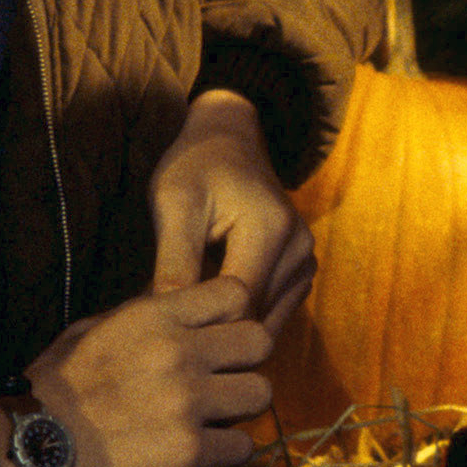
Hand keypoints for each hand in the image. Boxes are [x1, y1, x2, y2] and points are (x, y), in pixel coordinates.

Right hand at [0, 274, 277, 466]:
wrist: (24, 445)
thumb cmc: (53, 386)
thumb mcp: (95, 328)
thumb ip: (146, 316)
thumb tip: (181, 308)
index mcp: (157, 315)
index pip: (237, 294)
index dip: (234, 316)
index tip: (217, 336)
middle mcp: (181, 352)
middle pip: (261, 342)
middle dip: (247, 361)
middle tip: (223, 380)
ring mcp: (188, 402)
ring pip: (261, 395)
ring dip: (241, 409)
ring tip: (215, 419)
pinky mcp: (189, 452)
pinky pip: (243, 448)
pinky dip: (228, 455)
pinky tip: (204, 454)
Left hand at [147, 89, 315, 335]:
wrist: (230, 140)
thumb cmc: (196, 167)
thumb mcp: (174, 205)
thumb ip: (173, 263)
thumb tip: (166, 318)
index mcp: (270, 230)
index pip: (236, 306)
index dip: (196, 321)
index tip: (160, 324)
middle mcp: (300, 249)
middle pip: (253, 319)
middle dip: (211, 326)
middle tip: (168, 324)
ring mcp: (306, 262)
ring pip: (263, 322)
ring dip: (226, 324)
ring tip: (187, 312)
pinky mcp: (302, 271)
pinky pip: (270, 312)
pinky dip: (240, 316)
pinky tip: (211, 303)